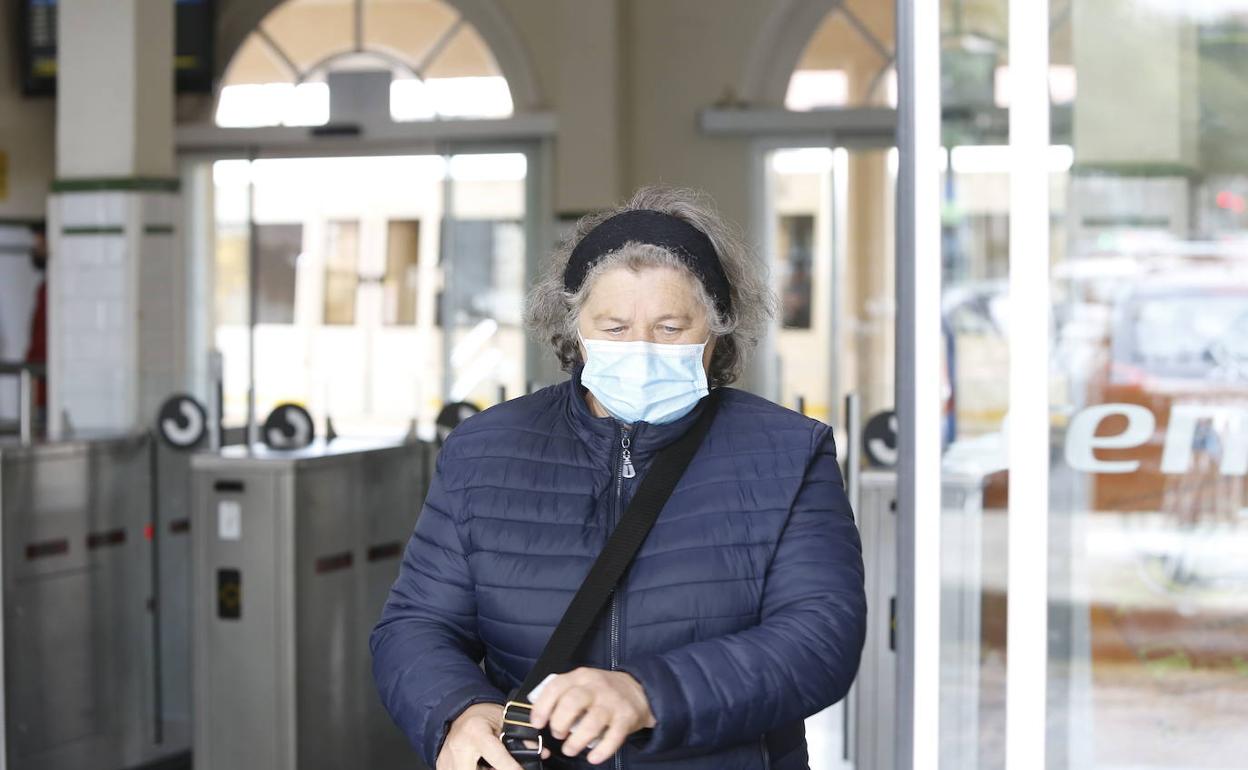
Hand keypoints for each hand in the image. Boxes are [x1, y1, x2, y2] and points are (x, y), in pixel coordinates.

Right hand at [438, 702, 551, 769]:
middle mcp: (459, 748)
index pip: (498, 758)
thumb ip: (519, 737)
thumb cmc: (480, 716)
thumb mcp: (502, 721)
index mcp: (476, 733)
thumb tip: (540, 754)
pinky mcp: (442, 767)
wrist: (457, 713)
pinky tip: (479, 766)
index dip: (512, 768)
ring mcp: (447, 760)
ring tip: (488, 764)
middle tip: (501, 766)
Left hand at [528, 667, 656, 764]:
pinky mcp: (626, 718)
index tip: (537, 723)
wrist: (639, 690)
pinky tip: (593, 757)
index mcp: (580, 677)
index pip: (556, 687)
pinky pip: (613, 737)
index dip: (542, 707)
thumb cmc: (602, 690)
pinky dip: (601, 750)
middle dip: (559, 723)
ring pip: (591, 722)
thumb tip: (539, 715)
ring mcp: (612, 703)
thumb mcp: (582, 682)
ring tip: (570, 749)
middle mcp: (596, 687)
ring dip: (576, 741)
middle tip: (557, 734)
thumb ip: (562, 694)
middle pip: (572, 703)